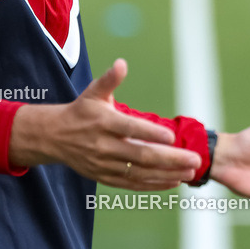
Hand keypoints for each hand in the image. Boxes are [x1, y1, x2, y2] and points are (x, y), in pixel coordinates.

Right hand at [9, 58, 201, 189]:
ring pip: (140, 173)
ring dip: (167, 174)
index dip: (150, 133)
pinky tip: (174, 181)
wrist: (54, 137)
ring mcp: (104, 165)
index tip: (172, 136)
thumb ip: (110, 79)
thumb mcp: (93, 92)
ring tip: (191, 171)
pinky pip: (133, 184)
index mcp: (103, 122)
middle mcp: (104, 146)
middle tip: (195, 158)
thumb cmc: (80, 111)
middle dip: (170, 159)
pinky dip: (154, 184)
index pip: (130, 129)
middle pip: (140, 155)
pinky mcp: (105, 177)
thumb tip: (121, 63)